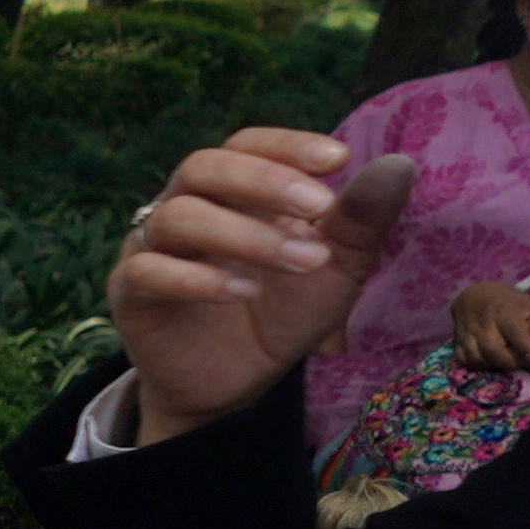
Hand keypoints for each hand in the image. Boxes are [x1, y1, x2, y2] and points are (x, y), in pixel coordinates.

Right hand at [111, 129, 416, 443]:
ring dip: (246, 234)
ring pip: (179, 217)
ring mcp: (151, 248)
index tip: (339, 159)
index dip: (285, 145)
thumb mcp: (335, 268)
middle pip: (203, 167)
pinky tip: (243, 291)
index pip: (245, 145)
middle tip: (319, 206)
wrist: (239, 383)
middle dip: (263, 181)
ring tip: (303, 260)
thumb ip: (360, 220)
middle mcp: (183, 207)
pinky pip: (147, 271)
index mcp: (230, 191)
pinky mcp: (130, 293)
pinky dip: (194, 277)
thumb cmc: (284, 313)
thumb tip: (399, 165)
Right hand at [445, 275, 529, 373]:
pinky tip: (485, 361)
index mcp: (505, 311)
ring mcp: (468, 330)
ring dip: (490, 365)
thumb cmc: (509, 302)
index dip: (524, 346)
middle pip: (492, 349)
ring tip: (502, 363)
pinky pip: (462, 357)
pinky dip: (474, 363)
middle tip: (518, 363)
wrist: (476, 294)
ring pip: (476, 356)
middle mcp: (485, 321)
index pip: (514, 330)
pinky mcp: (457, 337)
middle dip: (507, 362)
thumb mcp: (528, 304)